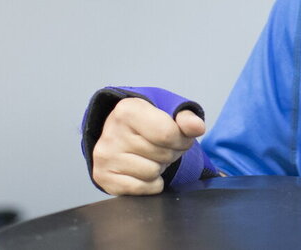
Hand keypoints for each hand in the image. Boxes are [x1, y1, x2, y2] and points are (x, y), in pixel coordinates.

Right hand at [91, 97, 206, 195]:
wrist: (122, 133)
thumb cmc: (148, 122)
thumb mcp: (168, 111)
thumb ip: (186, 118)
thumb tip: (197, 127)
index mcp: (127, 110)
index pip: (168, 134)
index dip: (182, 140)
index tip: (180, 137)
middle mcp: (111, 133)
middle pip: (162, 155)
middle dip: (170, 153)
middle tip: (161, 146)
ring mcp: (105, 157)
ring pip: (152, 173)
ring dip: (159, 168)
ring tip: (150, 156)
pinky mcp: (103, 177)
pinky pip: (142, 189)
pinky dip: (150, 183)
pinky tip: (142, 169)